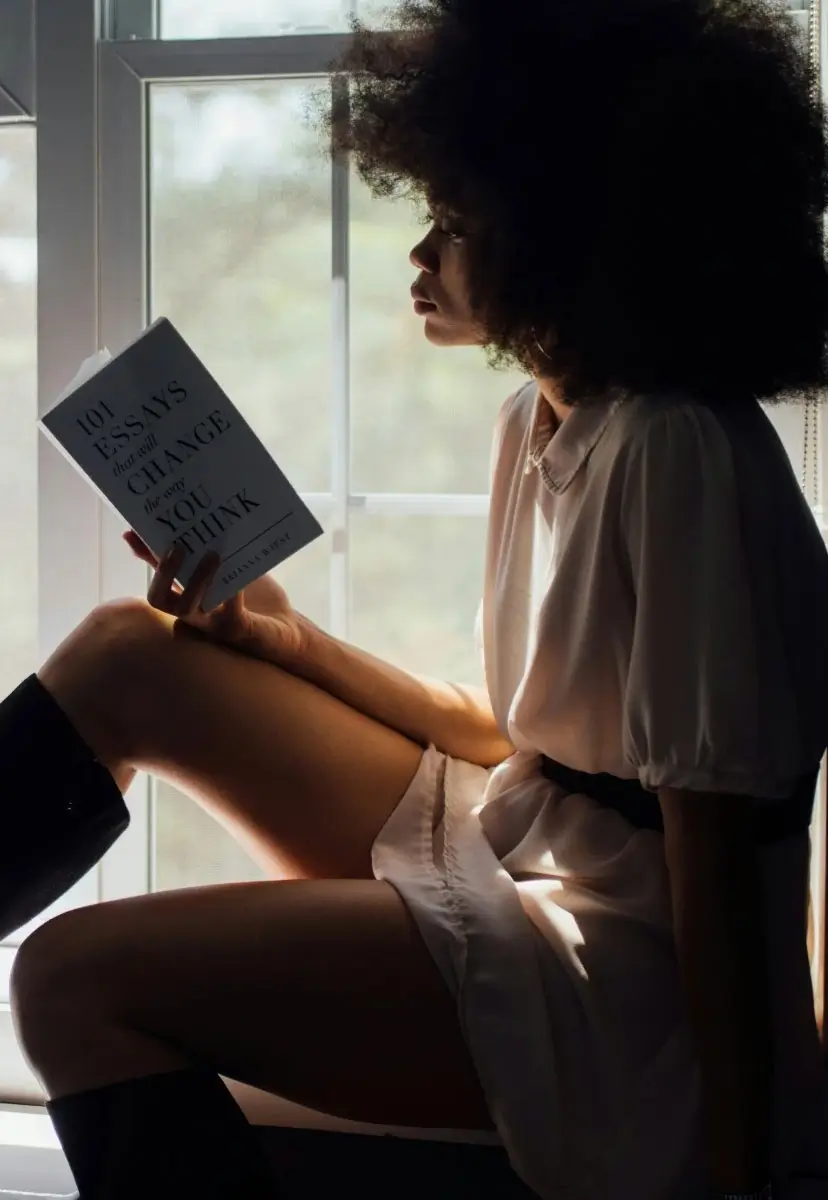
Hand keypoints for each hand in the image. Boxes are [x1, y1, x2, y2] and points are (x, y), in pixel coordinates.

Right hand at [123, 530, 310, 668]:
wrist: (286, 629)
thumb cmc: (254, 599)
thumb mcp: (229, 570)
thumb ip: (208, 554)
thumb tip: (191, 523)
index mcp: (187, 598)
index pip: (157, 576)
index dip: (145, 555)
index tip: (133, 530)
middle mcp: (193, 615)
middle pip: (159, 600)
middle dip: (163, 572)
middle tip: (177, 546)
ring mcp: (212, 625)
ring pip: (189, 609)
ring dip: (197, 580)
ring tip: (213, 554)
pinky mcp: (238, 631)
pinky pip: (230, 614)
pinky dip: (233, 593)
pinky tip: (240, 577)